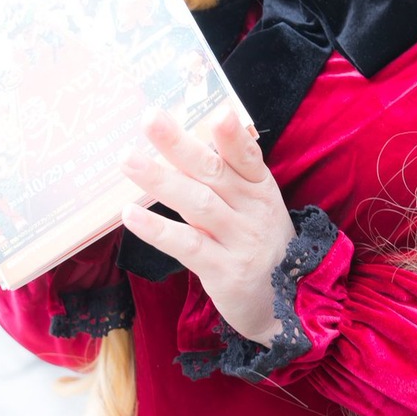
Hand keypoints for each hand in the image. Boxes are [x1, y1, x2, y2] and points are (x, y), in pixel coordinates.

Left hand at [119, 107, 294, 344]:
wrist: (289, 303)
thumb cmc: (259, 244)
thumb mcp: (254, 206)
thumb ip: (226, 178)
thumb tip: (182, 141)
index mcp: (259, 188)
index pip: (247, 156)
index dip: (233, 135)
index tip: (219, 112)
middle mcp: (253, 210)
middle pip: (213, 171)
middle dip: (179, 144)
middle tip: (150, 118)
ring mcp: (240, 241)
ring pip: (197, 203)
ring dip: (160, 179)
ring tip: (127, 159)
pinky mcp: (225, 271)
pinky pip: (187, 246)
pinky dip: (158, 229)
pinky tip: (131, 214)